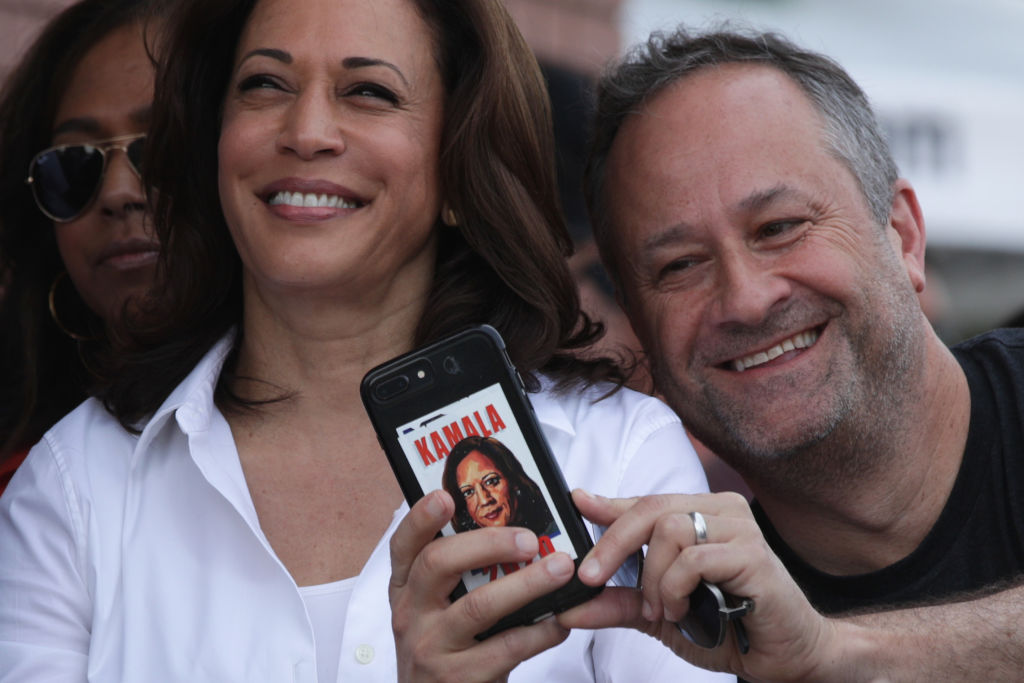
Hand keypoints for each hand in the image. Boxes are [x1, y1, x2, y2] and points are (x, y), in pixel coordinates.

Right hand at [389, 490, 574, 682]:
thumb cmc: (445, 649)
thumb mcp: (435, 610)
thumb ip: (459, 574)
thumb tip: (514, 531)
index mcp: (406, 589)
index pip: (404, 545)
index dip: (421, 518)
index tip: (445, 496)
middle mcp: (411, 614)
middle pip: (439, 564)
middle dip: (488, 544)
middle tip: (529, 538)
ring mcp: (432, 647)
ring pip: (479, 606)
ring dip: (526, 584)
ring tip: (561, 568)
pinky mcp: (459, 677)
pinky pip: (506, 647)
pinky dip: (539, 631)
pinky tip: (560, 620)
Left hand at [557, 490, 838, 681]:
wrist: (785, 657)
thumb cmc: (730, 628)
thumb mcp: (660, 614)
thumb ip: (619, 602)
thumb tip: (572, 602)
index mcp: (701, 514)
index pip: (646, 502)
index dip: (608, 505)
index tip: (577, 503)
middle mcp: (721, 512)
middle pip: (652, 508)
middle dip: (613, 544)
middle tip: (591, 577)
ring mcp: (740, 529)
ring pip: (670, 529)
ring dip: (653, 577)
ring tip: (662, 610)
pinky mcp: (753, 554)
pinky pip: (694, 558)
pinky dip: (676, 588)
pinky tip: (682, 611)